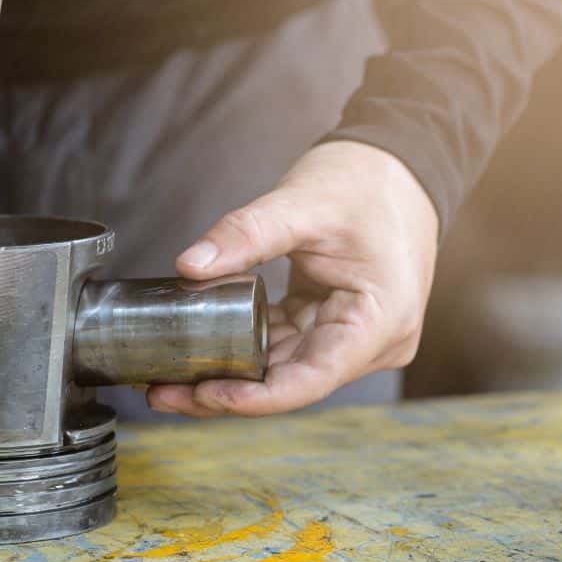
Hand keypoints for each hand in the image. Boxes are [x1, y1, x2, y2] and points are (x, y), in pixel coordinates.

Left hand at [148, 140, 438, 416]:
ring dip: (232, 373)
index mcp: (380, 320)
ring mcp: (356, 336)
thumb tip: (189, 266)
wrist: (397, 164)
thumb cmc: (366, 182)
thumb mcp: (302, 204)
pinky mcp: (336, 325)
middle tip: (164, 389)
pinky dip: (246, 348)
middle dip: (228, 388)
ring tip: (170, 376)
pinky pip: (286, 347)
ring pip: (284, 371)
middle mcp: (374, 341)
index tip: (201, 393)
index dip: (252, 397)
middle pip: (292, 383)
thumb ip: (245, 234)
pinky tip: (204, 350)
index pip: (310, 379)